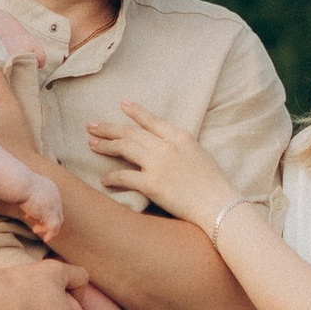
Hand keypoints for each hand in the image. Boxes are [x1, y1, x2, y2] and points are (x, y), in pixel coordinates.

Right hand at [16, 175, 65, 244]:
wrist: (19, 182)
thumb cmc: (16, 182)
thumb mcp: (24, 187)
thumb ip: (26, 193)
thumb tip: (18, 194)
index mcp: (51, 188)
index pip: (53, 204)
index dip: (44, 213)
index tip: (31, 217)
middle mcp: (55, 196)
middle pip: (57, 213)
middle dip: (46, 221)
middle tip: (35, 227)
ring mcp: (54, 205)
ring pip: (57, 222)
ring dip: (47, 228)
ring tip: (35, 230)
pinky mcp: (50, 214)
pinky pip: (54, 228)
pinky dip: (50, 234)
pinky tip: (45, 238)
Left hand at [89, 100, 238, 232]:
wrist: (218, 205)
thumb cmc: (213, 183)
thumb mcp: (199, 153)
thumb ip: (179, 145)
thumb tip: (163, 143)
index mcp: (180, 137)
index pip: (151, 120)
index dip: (134, 111)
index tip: (121, 104)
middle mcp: (166, 146)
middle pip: (131, 132)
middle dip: (109, 127)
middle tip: (91, 125)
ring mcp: (158, 165)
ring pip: (124, 148)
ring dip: (105, 145)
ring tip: (91, 144)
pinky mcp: (151, 185)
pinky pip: (124, 177)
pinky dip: (111, 177)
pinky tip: (103, 178)